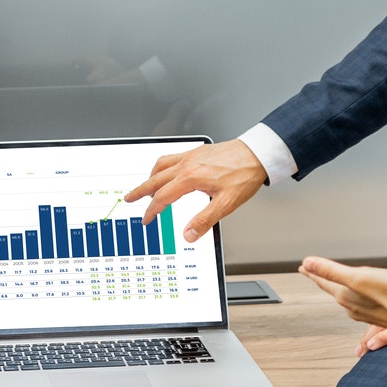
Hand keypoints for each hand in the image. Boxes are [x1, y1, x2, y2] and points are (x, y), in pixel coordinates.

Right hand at [125, 140, 266, 242]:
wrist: (257, 154)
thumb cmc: (244, 175)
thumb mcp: (226, 204)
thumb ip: (204, 220)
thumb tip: (188, 235)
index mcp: (191, 178)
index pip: (163, 197)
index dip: (152, 211)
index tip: (146, 220)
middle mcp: (187, 165)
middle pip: (155, 179)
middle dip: (140, 191)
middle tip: (129, 198)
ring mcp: (191, 156)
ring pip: (161, 165)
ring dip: (150, 177)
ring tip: (146, 186)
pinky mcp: (197, 152)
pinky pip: (172, 157)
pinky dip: (162, 166)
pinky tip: (167, 171)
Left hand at [298, 257, 386, 352]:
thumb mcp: (359, 277)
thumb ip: (332, 271)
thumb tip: (308, 264)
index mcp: (345, 295)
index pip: (323, 281)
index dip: (313, 272)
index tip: (303, 267)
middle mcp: (352, 306)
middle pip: (332, 289)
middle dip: (322, 280)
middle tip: (312, 272)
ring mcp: (364, 311)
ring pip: (345, 297)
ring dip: (337, 288)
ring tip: (331, 282)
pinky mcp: (377, 313)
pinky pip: (359, 303)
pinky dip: (353, 295)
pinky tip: (358, 295)